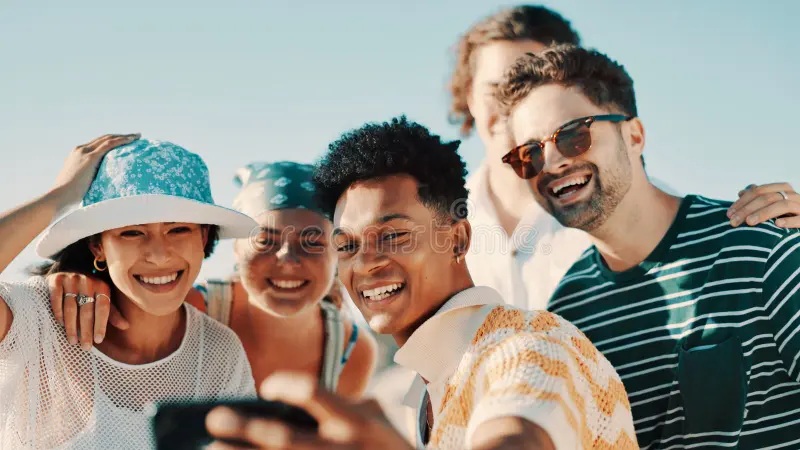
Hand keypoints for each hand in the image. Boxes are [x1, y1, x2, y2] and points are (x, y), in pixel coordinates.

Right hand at [47, 272, 128, 349]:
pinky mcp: (56, 280)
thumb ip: (112, 312)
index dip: (101, 325)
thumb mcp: (102, 298)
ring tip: (73, 341)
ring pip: (71, 307)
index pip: (103, 308)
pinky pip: (57, 300)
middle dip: (86, 331)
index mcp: (102, 286)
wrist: (69, 270)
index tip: (98, 340)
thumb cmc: (89, 290)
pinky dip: (58, 313)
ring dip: (71, 326)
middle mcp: (87, 281)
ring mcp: (71, 279)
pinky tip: (60, 325)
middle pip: (87, 310)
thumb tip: (126, 326)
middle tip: (85, 346)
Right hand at [51, 133, 139, 208]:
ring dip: (124, 137)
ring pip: (108, 139)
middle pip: (104, 139)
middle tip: (134, 137)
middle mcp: (80, 150)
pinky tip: (132, 140)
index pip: (97, 144)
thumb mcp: (80, 185)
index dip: (111, 141)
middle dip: (119, 136)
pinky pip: (109, 145)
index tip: (123, 142)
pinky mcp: (90, 157)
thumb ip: (89, 182)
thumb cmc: (68, 198)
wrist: (58, 197)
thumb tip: (100, 190)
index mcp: (76, 155)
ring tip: (137, 136)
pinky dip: (122, 141)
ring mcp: (84, 152)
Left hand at [205, 372, 413, 449]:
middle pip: (285, 439)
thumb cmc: (390, 448)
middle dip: (247, 429)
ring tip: (210, 449)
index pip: (315, 393)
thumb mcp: (378, 419)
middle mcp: (342, 448)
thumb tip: (296, 396)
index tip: (266, 388)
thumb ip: (344, 404)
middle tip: (214, 417)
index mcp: (356, 421)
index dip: (287, 386)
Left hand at [728, 182, 799, 227]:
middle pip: (767, 198)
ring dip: (764, 213)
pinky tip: (777, 224)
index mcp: (782, 189)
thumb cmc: (787, 214)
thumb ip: (758, 198)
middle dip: (747, 209)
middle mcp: (793, 195)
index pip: (758, 191)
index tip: (729, 214)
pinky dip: (789, 221)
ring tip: (749, 222)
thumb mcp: (772, 204)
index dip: (742, 201)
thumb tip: (741, 192)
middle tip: (733, 221)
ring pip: (782, 205)